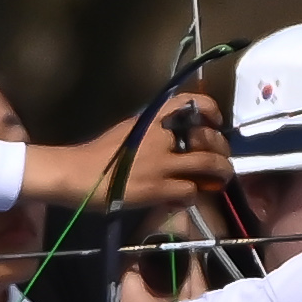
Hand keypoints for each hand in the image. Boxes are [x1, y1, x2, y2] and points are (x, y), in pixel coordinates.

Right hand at [26, 109, 231, 211]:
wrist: (78, 174)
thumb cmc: (100, 153)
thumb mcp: (130, 129)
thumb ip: (153, 130)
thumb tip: (174, 137)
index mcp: (153, 118)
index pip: (191, 103)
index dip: (211, 110)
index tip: (215, 122)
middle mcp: (162, 136)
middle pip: (208, 137)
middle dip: (222, 150)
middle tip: (221, 161)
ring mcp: (162, 163)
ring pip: (209, 164)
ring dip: (221, 173)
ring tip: (221, 181)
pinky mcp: (159, 188)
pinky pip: (190, 190)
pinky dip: (193, 195)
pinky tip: (185, 198)